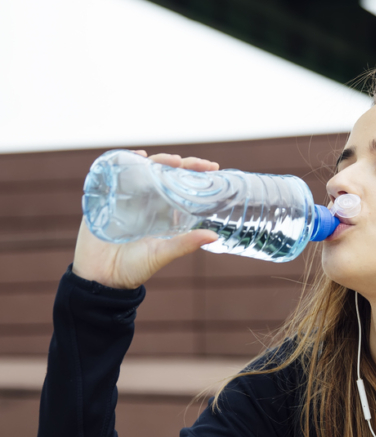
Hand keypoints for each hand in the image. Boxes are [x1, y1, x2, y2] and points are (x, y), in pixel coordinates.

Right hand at [73, 152, 220, 288]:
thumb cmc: (133, 269)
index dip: (194, 174)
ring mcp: (125, 198)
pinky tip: (136, 156)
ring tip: (169, 160)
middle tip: (190, 163)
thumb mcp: (162, 254)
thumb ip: (185, 244)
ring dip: (155, 161)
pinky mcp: (105, 198)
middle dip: (177, 163)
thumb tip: (214, 236)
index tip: (212, 167)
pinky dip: (124, 161)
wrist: (100, 279)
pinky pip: (114, 175)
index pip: (180, 186)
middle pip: (162, 173)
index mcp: (161, 212)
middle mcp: (145, 202)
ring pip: (141, 170)